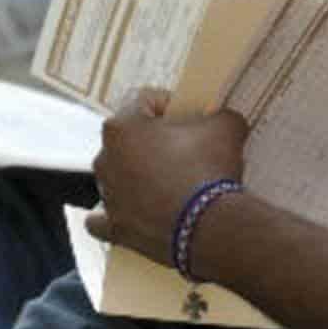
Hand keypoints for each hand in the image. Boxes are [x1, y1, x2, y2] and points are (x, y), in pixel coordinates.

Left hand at [85, 89, 250, 267]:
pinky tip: (132, 212)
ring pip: (118, 175)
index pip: (145, 101)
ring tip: (174, 183)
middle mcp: (105, 159)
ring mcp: (108, 195)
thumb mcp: (225, 127)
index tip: (190, 118)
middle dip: (154, 141)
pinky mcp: (115, 228)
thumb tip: (223, 119)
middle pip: (130, 138)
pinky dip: (117, 214)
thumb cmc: (208, 171)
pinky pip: (102, 219)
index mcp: (121, 126)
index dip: (172, 105)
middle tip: (186, 150)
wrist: (209, 228)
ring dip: (139, 175)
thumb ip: (219, 115)